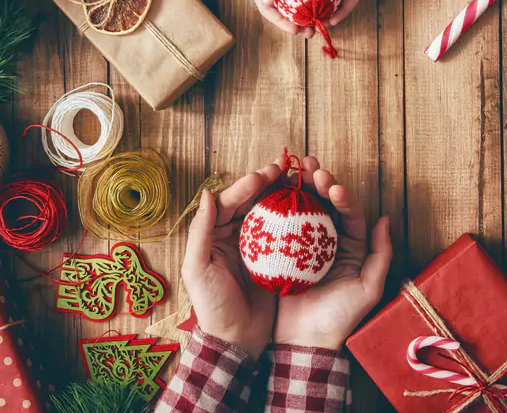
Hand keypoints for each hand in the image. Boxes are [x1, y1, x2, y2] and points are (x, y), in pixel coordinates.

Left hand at [182, 163, 283, 357]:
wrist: (237, 339)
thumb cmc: (213, 306)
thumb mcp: (197, 269)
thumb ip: (200, 232)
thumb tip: (207, 195)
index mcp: (215, 235)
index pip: (230, 202)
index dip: (246, 186)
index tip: (263, 175)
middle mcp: (236, 235)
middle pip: (252, 201)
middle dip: (267, 182)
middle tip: (285, 168)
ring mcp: (257, 246)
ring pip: (270, 212)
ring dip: (283, 194)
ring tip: (298, 179)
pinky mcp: (276, 258)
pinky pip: (286, 232)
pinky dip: (295, 217)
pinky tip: (309, 206)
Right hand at [273, 156, 390, 349]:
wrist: (305, 342)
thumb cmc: (340, 318)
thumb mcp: (368, 288)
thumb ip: (380, 254)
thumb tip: (384, 218)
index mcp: (350, 246)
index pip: (348, 212)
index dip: (341, 195)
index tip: (332, 185)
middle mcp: (328, 242)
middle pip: (325, 204)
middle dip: (318, 182)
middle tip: (309, 166)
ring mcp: (304, 247)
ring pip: (303, 210)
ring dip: (298, 188)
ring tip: (292, 169)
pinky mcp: (283, 254)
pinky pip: (281, 226)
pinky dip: (277, 208)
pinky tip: (271, 192)